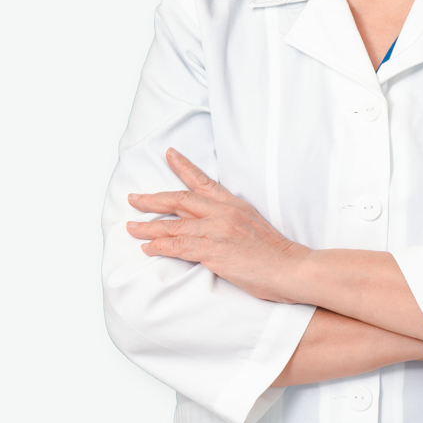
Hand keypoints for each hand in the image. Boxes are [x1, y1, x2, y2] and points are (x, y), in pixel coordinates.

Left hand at [126, 148, 309, 301]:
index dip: (184, 167)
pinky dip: (160, 246)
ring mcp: (218, 230)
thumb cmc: (275, 253)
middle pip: (181, 199)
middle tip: (133, 198)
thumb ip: (232, 219)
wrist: (291, 267)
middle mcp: (224, 212)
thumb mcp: (253, 224)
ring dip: (148, 226)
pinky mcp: (214, 250)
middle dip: (153, 199)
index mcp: (234, 204)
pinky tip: (147, 248)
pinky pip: (179, 245)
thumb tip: (214, 222)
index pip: (204, 181)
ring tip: (130, 226)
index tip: (169, 155)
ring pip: (174, 224)